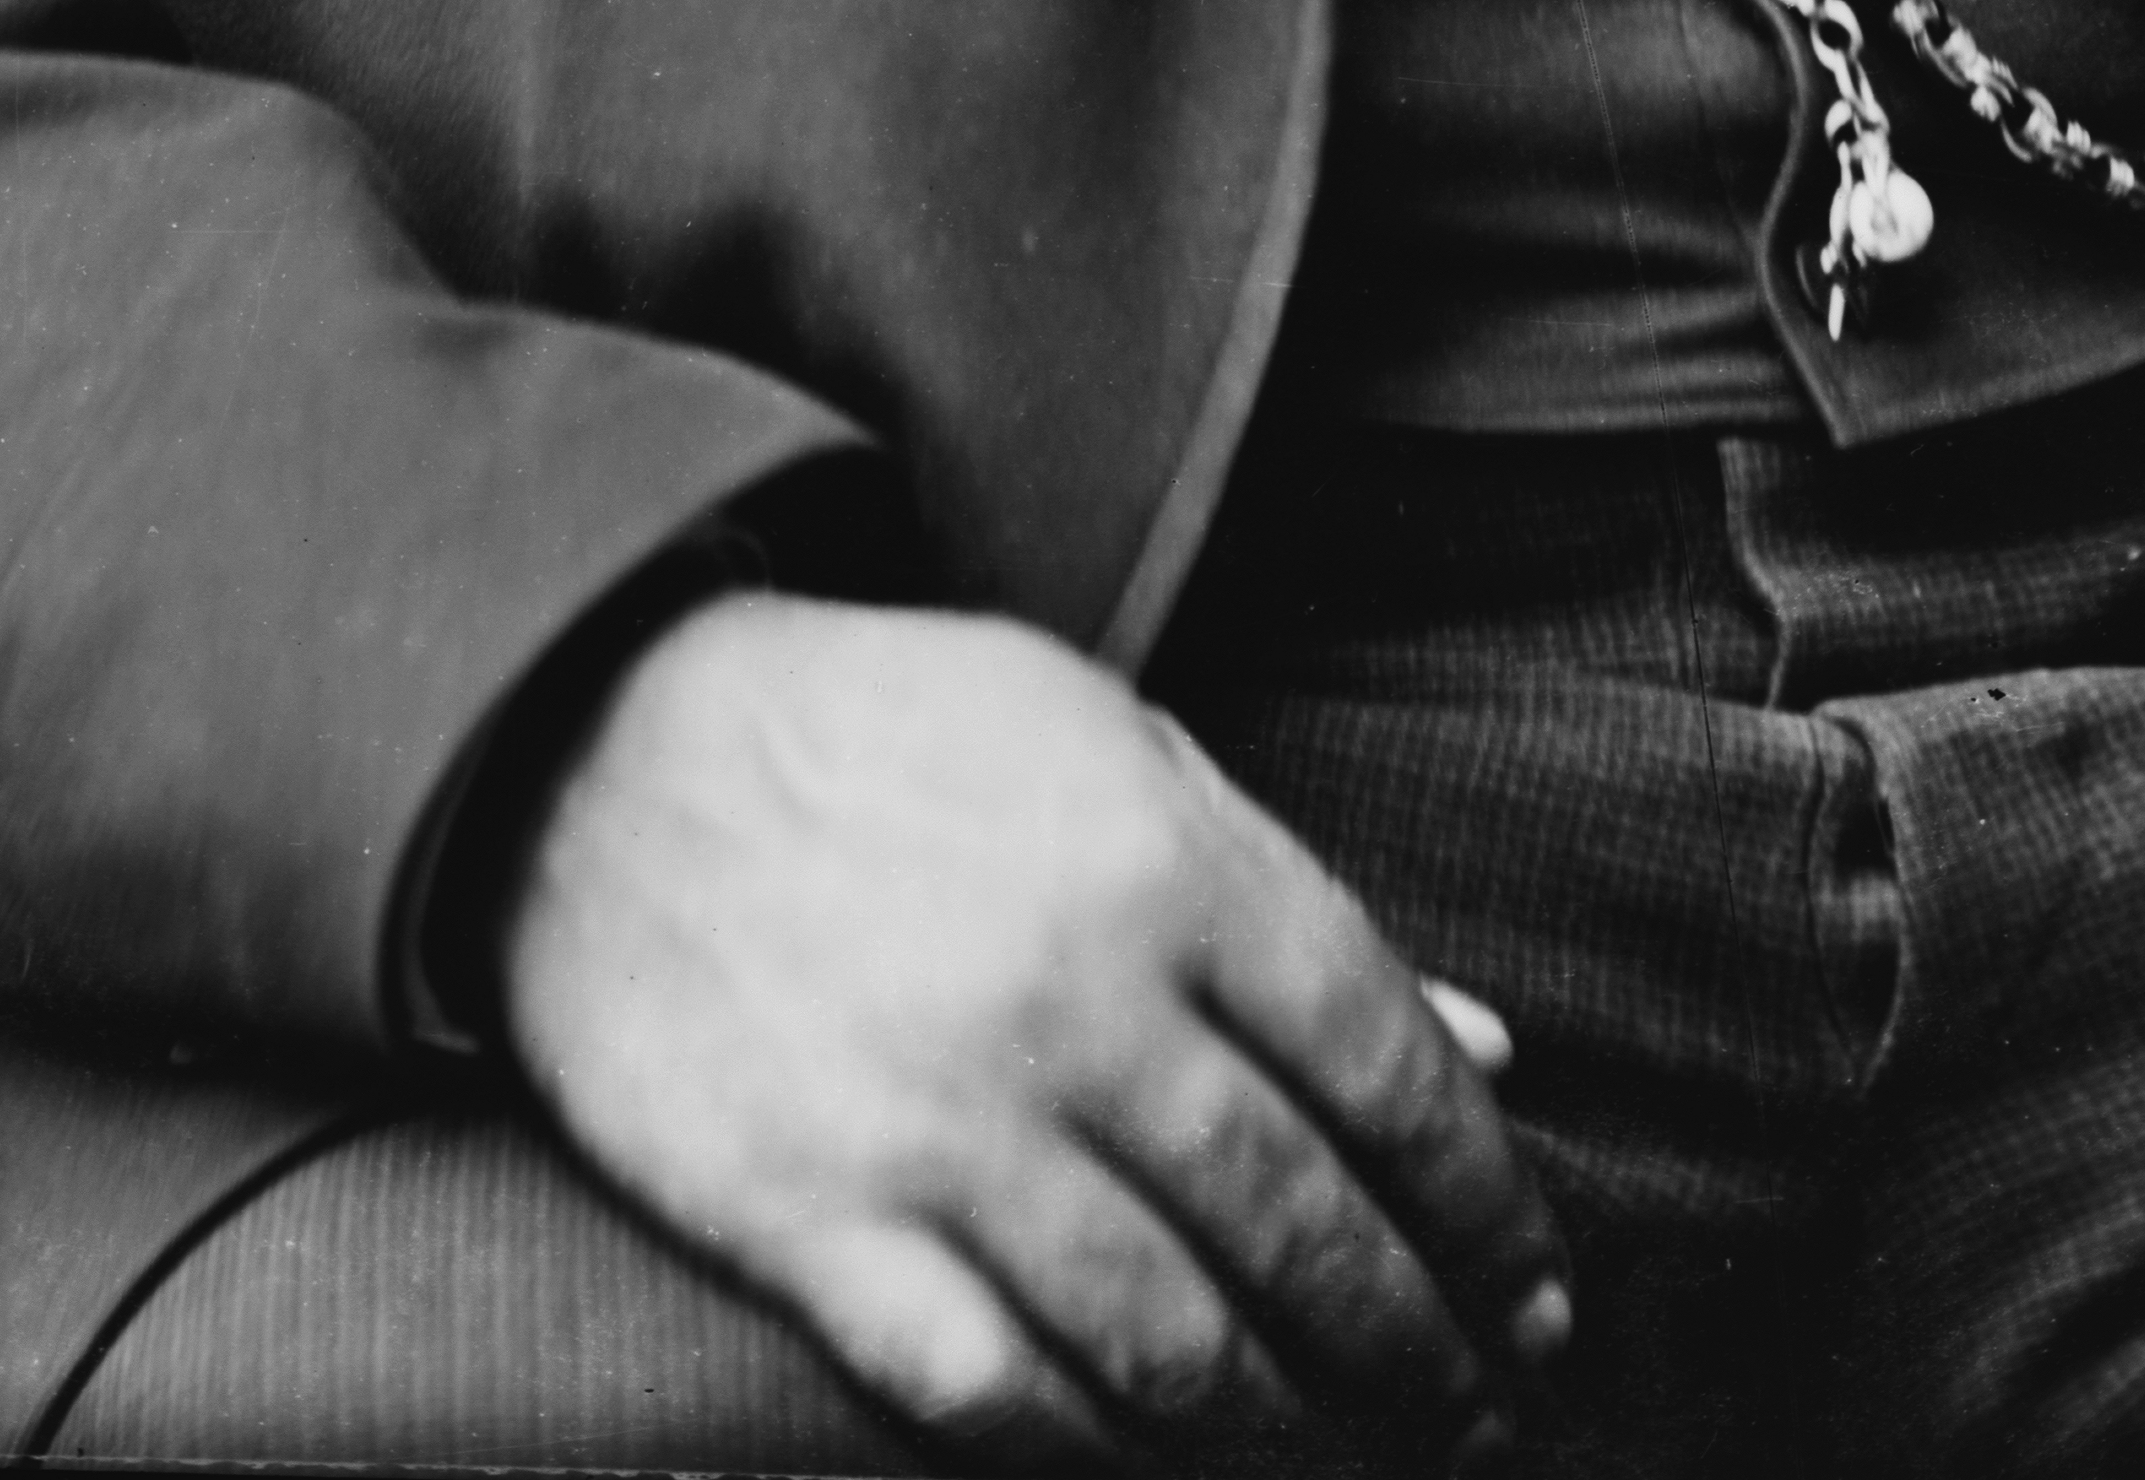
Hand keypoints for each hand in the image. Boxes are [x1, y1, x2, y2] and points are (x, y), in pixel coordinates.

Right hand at [494, 584, 1572, 1461]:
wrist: (604, 753)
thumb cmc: (893, 736)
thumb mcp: (1115, 749)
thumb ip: (1295, 901)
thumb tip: (1486, 1052)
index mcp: (1162, 864)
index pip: (1385, 1068)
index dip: (1486, 1206)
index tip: (1540, 1295)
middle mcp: (1071, 1006)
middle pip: (1301, 1224)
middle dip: (1417, 1340)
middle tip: (1476, 1409)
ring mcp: (937, 1128)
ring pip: (1171, 1340)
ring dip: (1288, 1420)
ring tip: (1356, 1448)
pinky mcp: (815, 1227)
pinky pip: (993, 1391)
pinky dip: (1096, 1450)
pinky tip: (1161, 1457)